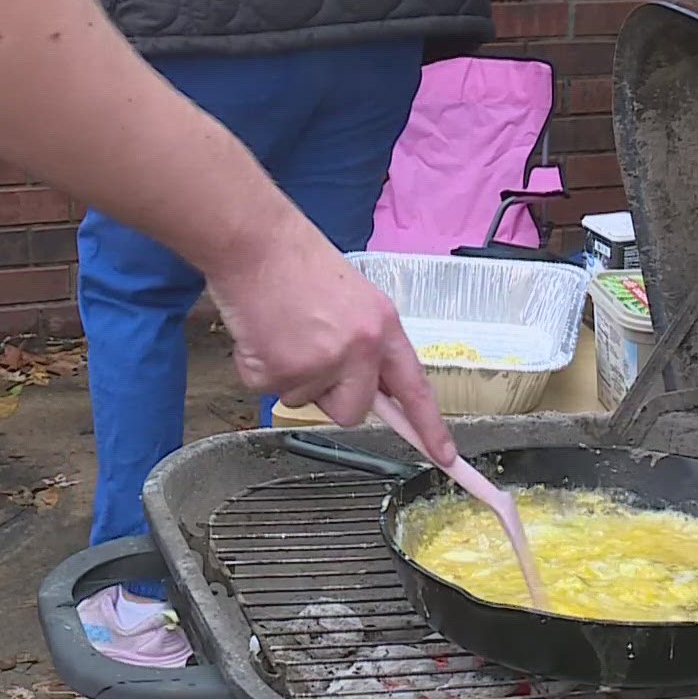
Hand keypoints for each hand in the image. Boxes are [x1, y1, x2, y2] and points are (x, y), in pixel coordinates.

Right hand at [208, 246, 456, 464]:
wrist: (254, 242)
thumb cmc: (296, 264)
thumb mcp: (352, 300)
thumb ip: (365, 345)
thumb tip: (368, 387)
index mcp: (383, 327)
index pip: (414, 387)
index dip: (429, 425)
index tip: (443, 455)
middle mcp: (359, 347)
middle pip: (353, 411)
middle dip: (330, 396)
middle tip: (307, 354)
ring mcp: (321, 361)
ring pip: (304, 402)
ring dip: (288, 376)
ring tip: (281, 329)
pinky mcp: (281, 370)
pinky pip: (268, 391)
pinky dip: (257, 368)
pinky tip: (260, 333)